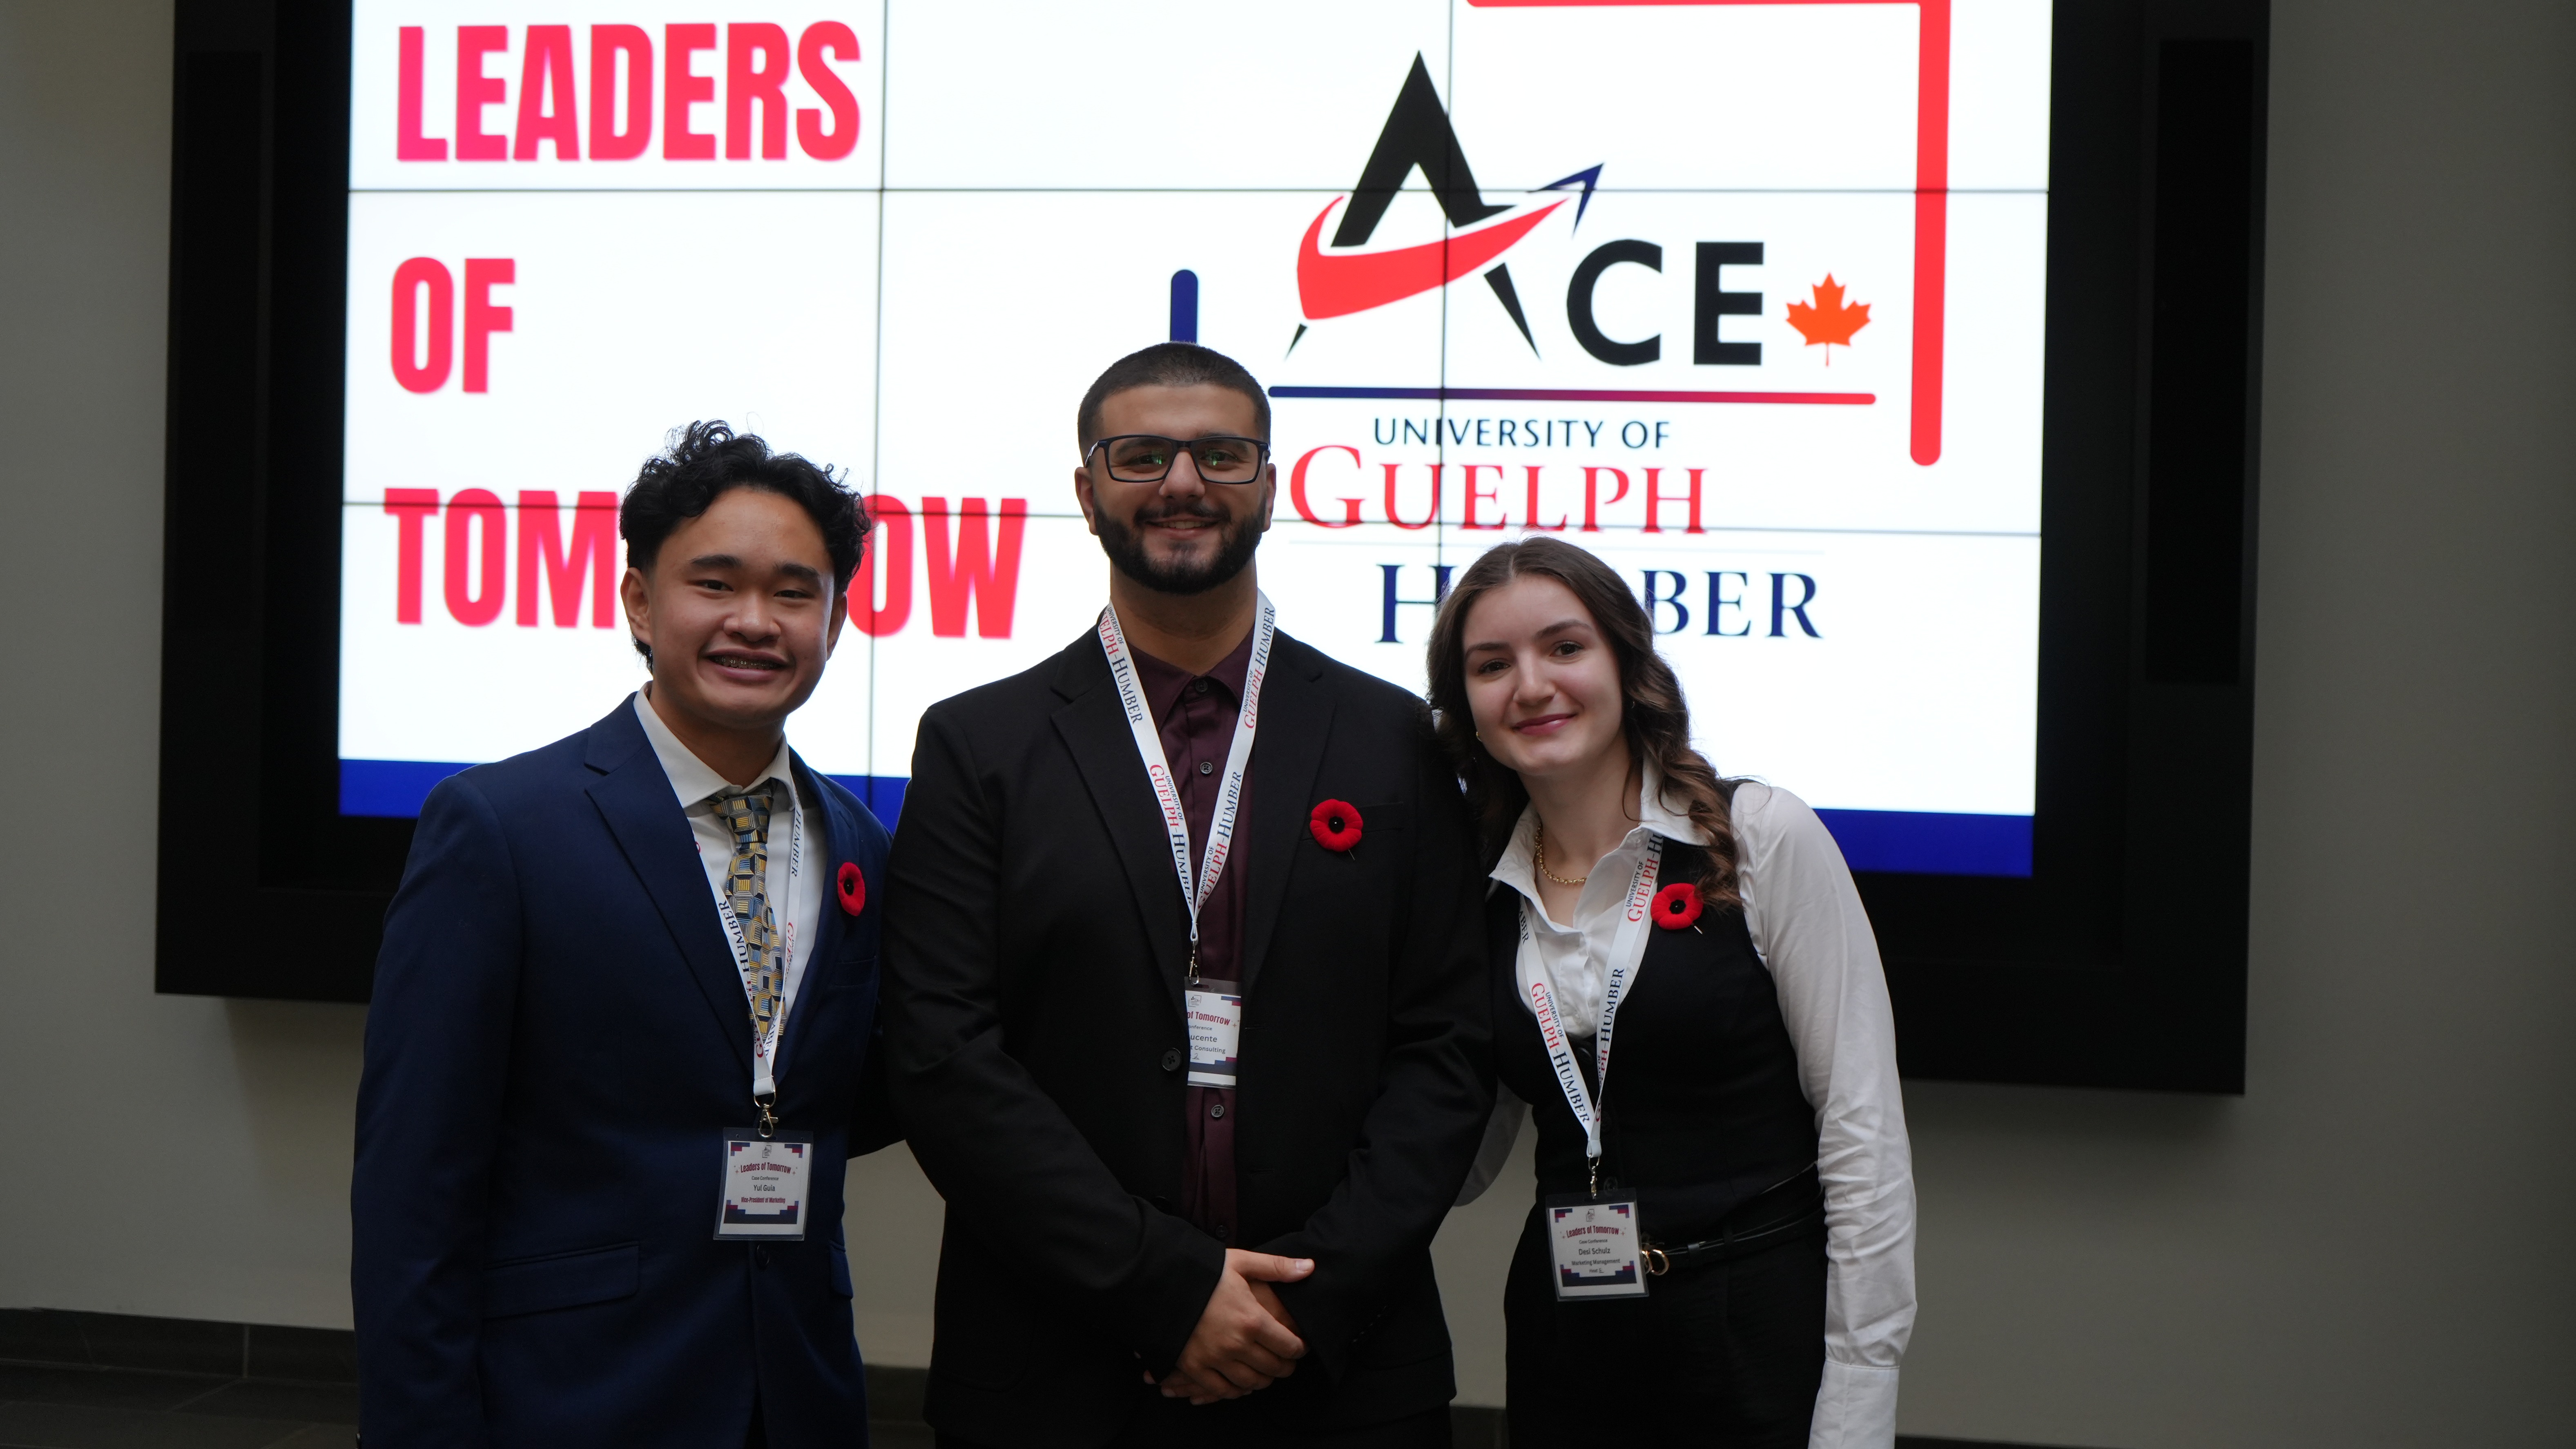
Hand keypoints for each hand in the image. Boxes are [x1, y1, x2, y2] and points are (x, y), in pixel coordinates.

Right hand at [1152, 1249, 1312, 1403]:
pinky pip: (1222, 1390)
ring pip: (1250, 1383)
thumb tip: (1310, 1267)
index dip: (1300, 1349)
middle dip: (1285, 1367)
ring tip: (1265, 1371)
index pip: (1290, 1346)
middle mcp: (1237, 1345)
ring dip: (1262, 1380)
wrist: (1159, 1282)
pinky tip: (1240, 1382)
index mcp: (1253, 1319)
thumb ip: (1277, 1267)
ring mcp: (1215, 1359)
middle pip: (1273, 1368)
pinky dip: (1235, 1390)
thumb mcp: (1241, 1262)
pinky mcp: (1195, 1367)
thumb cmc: (1203, 1271)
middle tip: (1286, 1361)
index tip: (1300, 1347)